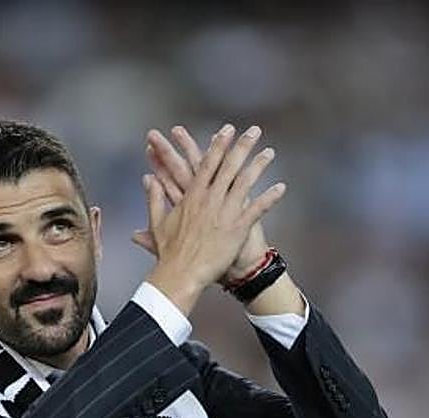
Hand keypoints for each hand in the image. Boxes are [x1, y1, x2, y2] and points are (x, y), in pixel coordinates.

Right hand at [133, 125, 284, 279]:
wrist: (181, 275)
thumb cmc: (169, 253)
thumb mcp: (157, 222)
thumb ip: (154, 197)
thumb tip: (147, 178)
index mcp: (193, 197)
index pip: (208, 164)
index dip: (219, 145)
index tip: (227, 130)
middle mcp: (210, 200)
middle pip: (229, 167)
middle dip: (243, 146)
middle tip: (254, 131)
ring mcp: (225, 213)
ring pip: (245, 183)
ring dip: (259, 166)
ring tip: (270, 152)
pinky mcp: (237, 229)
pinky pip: (257, 210)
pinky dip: (269, 198)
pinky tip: (281, 188)